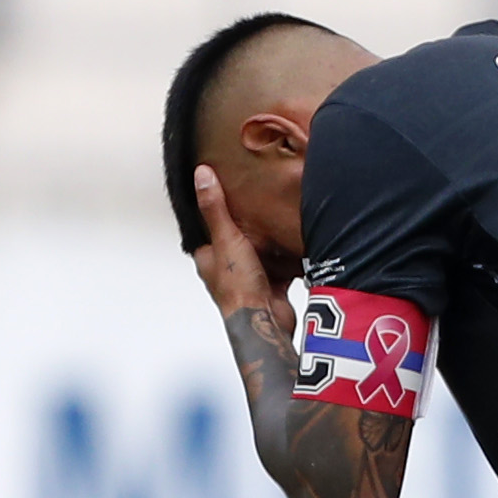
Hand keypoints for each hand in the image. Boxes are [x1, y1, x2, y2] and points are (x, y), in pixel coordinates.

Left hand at [189, 164, 290, 323]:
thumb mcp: (227, 238)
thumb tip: (202, 176)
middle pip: (237, 240)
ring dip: (269, 242)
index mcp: (208, 258)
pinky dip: (288, 258)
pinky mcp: (271, 285)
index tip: (226, 194)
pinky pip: (281, 266)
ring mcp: (249, 278)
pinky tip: (295, 245)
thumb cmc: (238, 289)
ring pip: (260, 252)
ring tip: (278, 220)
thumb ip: (215, 207)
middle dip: (248, 227)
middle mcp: (226, 269)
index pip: (208, 229)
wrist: (265, 320)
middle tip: (257, 205)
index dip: (216, 212)